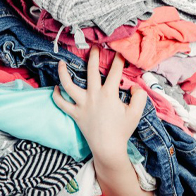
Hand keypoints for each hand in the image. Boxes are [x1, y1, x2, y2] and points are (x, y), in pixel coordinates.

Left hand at [52, 46, 146, 164]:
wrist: (108, 148)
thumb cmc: (122, 130)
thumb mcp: (136, 113)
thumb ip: (139, 97)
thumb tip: (134, 87)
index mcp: (109, 94)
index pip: (115, 72)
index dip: (119, 61)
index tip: (120, 53)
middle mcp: (93, 96)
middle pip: (91, 71)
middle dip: (93, 57)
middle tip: (94, 47)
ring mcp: (82, 104)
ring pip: (68, 84)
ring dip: (64, 72)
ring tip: (61, 62)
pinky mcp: (74, 113)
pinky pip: (61, 103)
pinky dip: (57, 95)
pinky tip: (56, 88)